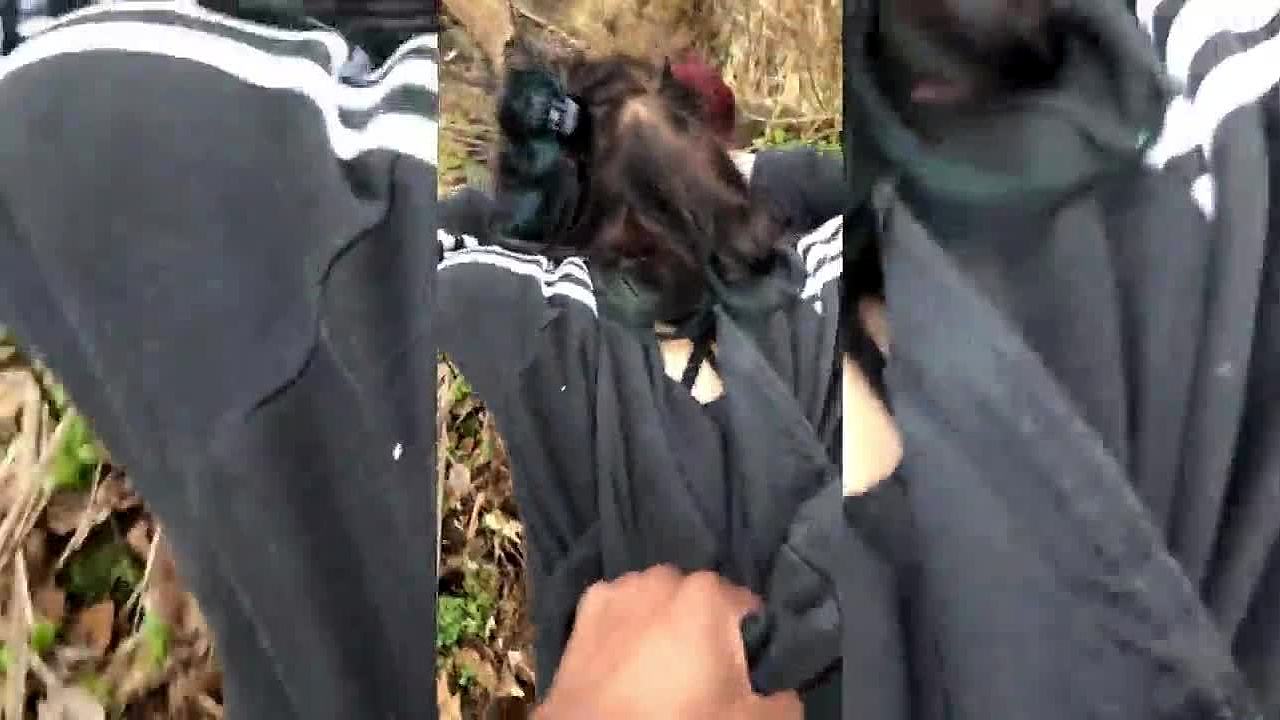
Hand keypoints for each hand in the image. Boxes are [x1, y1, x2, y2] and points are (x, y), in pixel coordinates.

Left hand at [534, 565, 801, 718]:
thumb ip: (784, 703)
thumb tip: (784, 693)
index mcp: (708, 594)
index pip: (747, 607)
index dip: (751, 639)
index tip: (744, 670)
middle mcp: (663, 578)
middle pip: (699, 600)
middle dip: (704, 627)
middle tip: (703, 672)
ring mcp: (619, 589)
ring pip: (656, 599)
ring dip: (664, 621)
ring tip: (662, 666)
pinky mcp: (584, 610)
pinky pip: (621, 610)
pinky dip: (627, 626)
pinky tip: (626, 658)